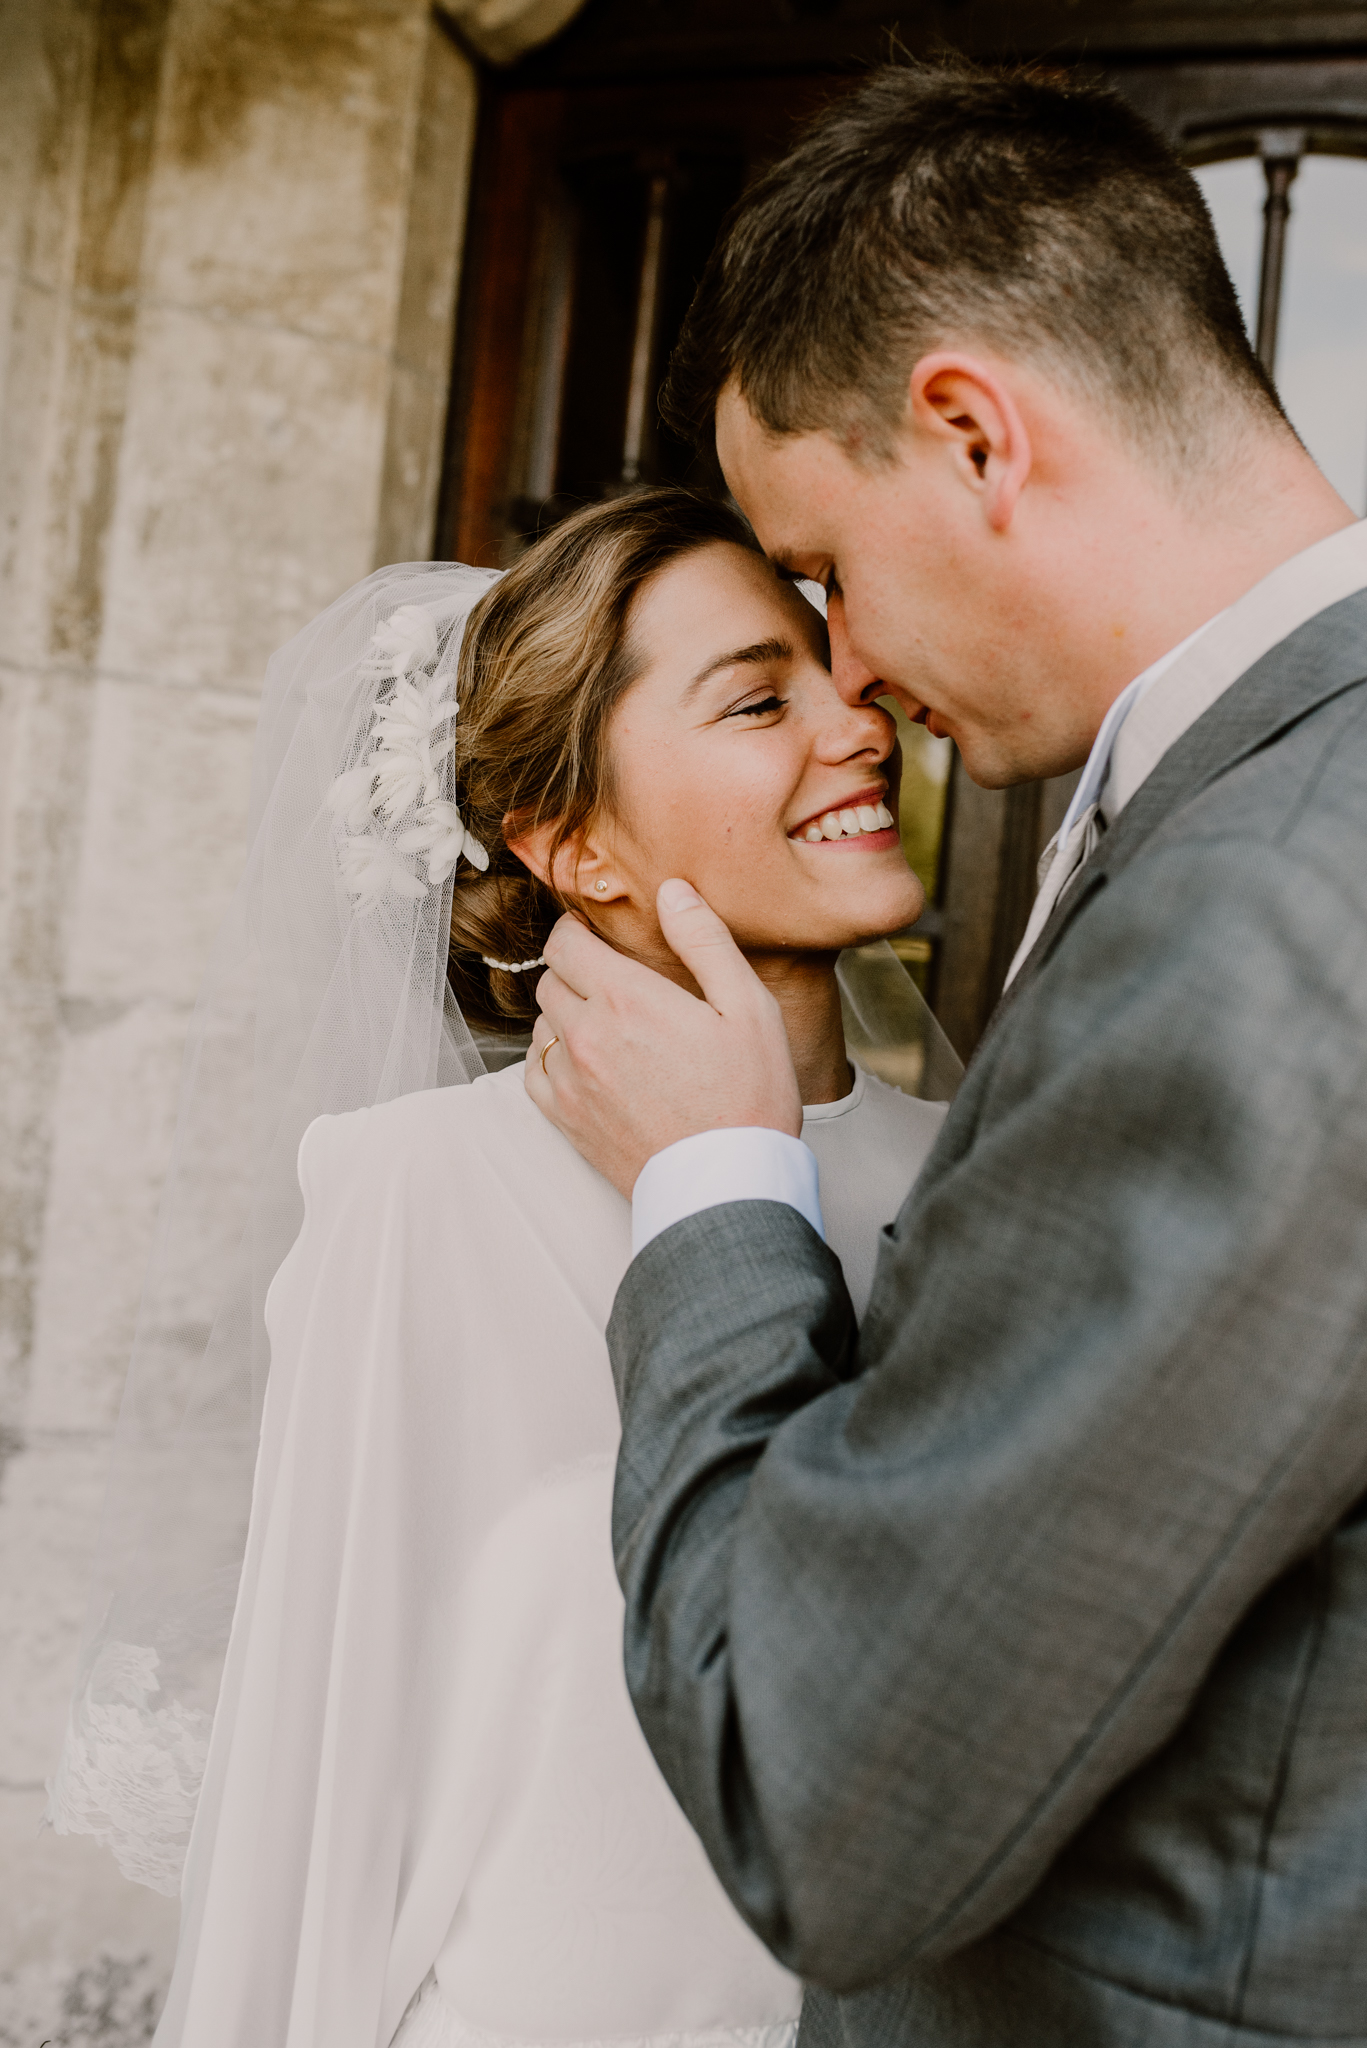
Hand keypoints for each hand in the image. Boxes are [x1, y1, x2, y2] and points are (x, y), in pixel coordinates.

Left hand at [525, 879, 801, 1196]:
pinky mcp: (566, 1120)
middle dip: (574, 970)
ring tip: (608, 1024)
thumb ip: (705, 941)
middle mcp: (586, 1035)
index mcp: (626, 998)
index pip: (565, 942)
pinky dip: (550, 1057)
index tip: (595, 936)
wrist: (728, 1185)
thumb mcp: (748, 1007)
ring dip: (564, 1014)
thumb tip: (672, 891)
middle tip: (611, 980)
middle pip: (550, 979)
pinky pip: (533, 1071)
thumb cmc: (749, 1096)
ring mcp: (570, 1081)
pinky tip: (585, 1061)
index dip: (577, 931)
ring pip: (540, 1024)